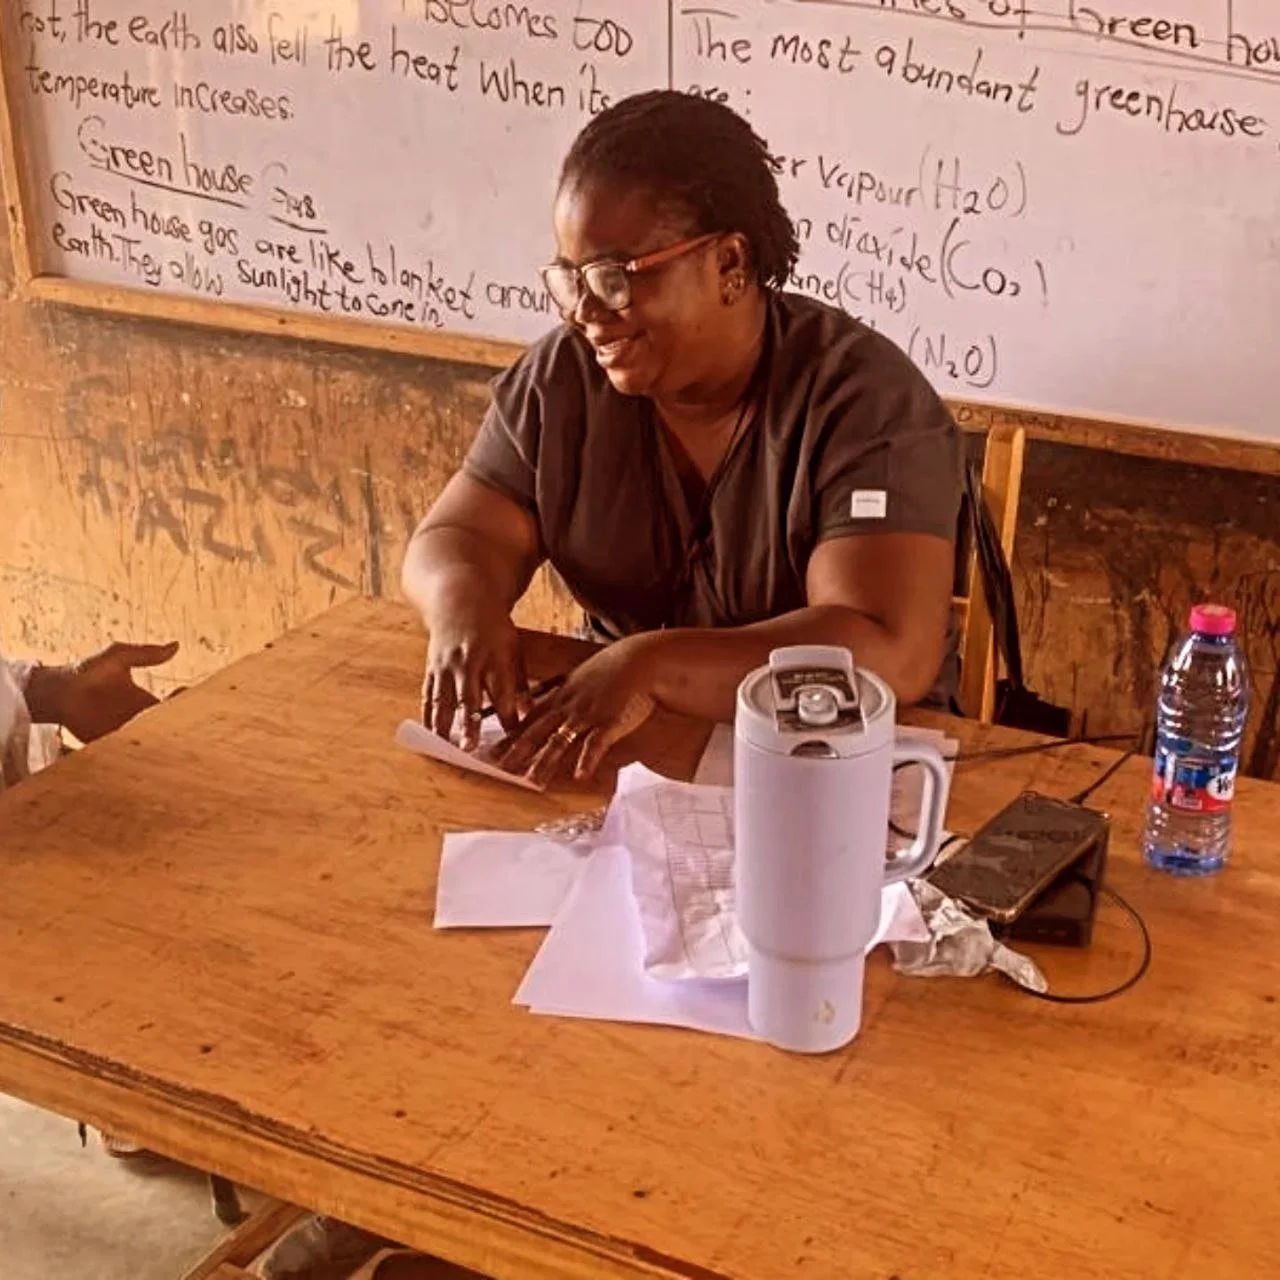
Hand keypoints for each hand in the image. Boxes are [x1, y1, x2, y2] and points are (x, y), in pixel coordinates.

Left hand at [28, 641, 178, 741]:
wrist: (56, 690)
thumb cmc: (86, 670)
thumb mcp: (118, 657)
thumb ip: (146, 654)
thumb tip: (176, 645)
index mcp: (145, 701)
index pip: (174, 705)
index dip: (186, 703)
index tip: (189, 697)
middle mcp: (138, 719)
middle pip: (167, 728)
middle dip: (180, 729)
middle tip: (189, 726)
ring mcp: (124, 733)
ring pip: (151, 743)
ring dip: (161, 745)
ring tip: (171, 742)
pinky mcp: (109, 745)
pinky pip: (128, 753)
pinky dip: (137, 755)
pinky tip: (146, 752)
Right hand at [422, 599, 529, 748]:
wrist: (461, 600)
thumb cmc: (494, 628)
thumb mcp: (514, 648)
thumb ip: (521, 682)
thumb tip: (529, 713)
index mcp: (494, 656)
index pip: (502, 691)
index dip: (507, 714)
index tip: (511, 735)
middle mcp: (469, 661)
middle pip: (468, 697)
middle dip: (469, 723)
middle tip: (469, 748)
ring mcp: (447, 664)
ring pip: (444, 698)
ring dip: (444, 724)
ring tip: (445, 747)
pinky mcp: (432, 666)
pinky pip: (428, 693)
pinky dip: (428, 714)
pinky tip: (430, 733)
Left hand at [495, 636, 657, 784]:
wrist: (642, 660)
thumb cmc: (614, 669)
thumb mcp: (581, 675)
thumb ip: (562, 688)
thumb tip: (546, 695)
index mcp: (561, 696)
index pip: (529, 720)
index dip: (510, 736)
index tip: (491, 751)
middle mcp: (569, 706)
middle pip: (538, 732)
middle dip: (517, 752)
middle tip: (498, 770)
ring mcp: (588, 714)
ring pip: (561, 740)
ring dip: (546, 762)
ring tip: (532, 783)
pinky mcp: (610, 721)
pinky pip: (596, 742)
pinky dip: (587, 759)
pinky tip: (579, 775)